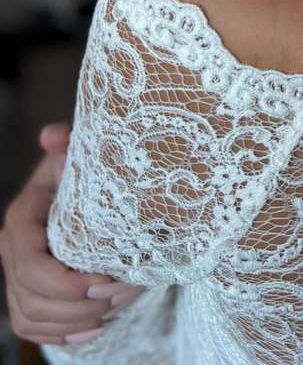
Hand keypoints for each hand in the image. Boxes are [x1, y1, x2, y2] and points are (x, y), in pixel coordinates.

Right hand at [0, 122, 146, 346]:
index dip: (64, 283)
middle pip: (32, 299)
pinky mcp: (29, 295)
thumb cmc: (88, 168)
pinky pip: (34, 328)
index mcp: (22, 218)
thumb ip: (68, 143)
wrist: (90, 188)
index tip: (104, 281)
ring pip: (33, 317)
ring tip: (117, 306)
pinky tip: (95, 330)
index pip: (29, 265)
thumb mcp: (82, 152)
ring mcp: (17, 276)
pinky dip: (63, 335)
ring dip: (76, 322)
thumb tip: (53, 136)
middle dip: (78, 306)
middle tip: (122, 294)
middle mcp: (12, 250)